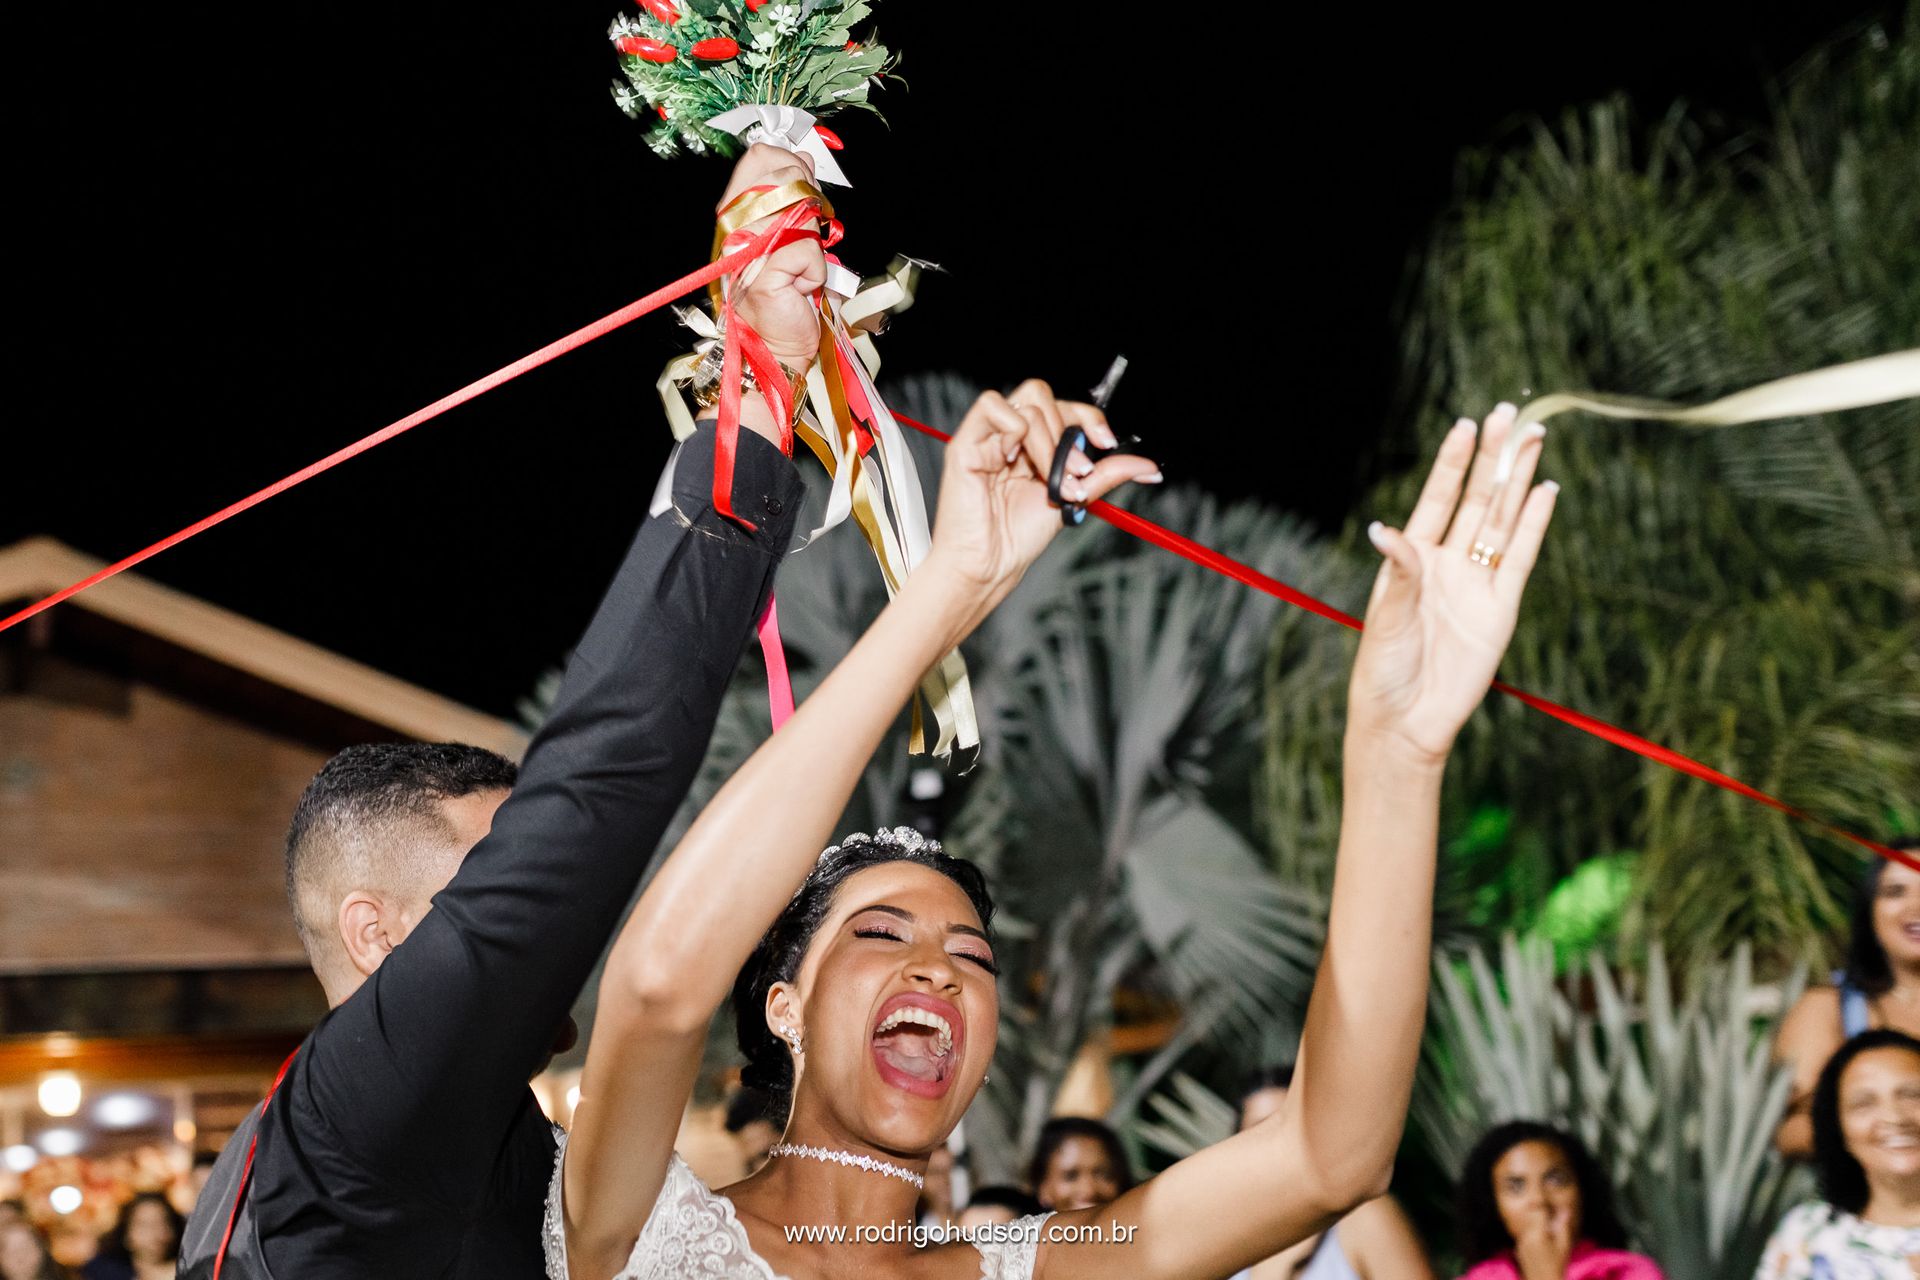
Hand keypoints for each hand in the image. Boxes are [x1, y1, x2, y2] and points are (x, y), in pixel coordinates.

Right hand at [717, 144, 827, 368]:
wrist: (775, 342)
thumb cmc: (781, 293)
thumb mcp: (786, 233)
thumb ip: (792, 195)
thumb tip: (802, 160)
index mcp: (737, 210)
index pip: (760, 156)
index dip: (789, 163)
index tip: (800, 189)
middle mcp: (738, 224)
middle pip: (786, 176)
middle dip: (809, 204)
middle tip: (802, 237)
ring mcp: (748, 247)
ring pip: (803, 212)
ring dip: (813, 242)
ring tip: (797, 266)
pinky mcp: (767, 272)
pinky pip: (810, 251)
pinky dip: (815, 270)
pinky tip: (798, 285)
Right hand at [923, 380, 1156, 616]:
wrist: (990, 565)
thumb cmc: (1018, 537)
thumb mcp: (1074, 498)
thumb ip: (1106, 475)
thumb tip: (1149, 468)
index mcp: (1030, 445)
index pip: (1061, 407)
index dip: (1088, 417)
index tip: (1105, 442)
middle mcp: (1008, 436)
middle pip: (1044, 395)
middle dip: (1068, 435)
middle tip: (1074, 476)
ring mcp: (986, 437)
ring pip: (1028, 404)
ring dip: (1049, 444)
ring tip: (1050, 482)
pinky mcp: (965, 443)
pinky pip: (993, 405)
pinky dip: (1014, 430)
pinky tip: (1010, 461)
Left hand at [1348, 403, 1556, 761]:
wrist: (1409, 720)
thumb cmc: (1383, 671)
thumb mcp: (1385, 620)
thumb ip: (1398, 573)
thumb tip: (1384, 530)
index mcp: (1412, 560)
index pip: (1438, 499)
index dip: (1453, 463)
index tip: (1467, 424)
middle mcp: (1446, 563)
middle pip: (1477, 500)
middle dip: (1493, 458)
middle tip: (1512, 413)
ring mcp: (1477, 582)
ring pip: (1504, 520)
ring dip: (1518, 481)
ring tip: (1534, 438)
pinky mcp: (1502, 608)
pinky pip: (1523, 558)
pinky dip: (1535, 525)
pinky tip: (1546, 492)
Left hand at [1512, 1205, 1573, 1279]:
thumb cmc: (1557, 1266)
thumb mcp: (1564, 1246)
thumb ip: (1562, 1226)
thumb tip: (1565, 1210)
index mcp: (1537, 1233)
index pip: (1536, 1210)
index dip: (1539, 1201)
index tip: (1541, 1194)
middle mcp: (1526, 1236)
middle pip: (1530, 1216)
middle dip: (1538, 1212)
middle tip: (1549, 1215)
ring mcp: (1521, 1243)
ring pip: (1527, 1226)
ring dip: (1536, 1224)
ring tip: (1549, 1235)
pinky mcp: (1519, 1249)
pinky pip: (1525, 1236)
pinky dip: (1533, 1235)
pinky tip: (1543, 1246)